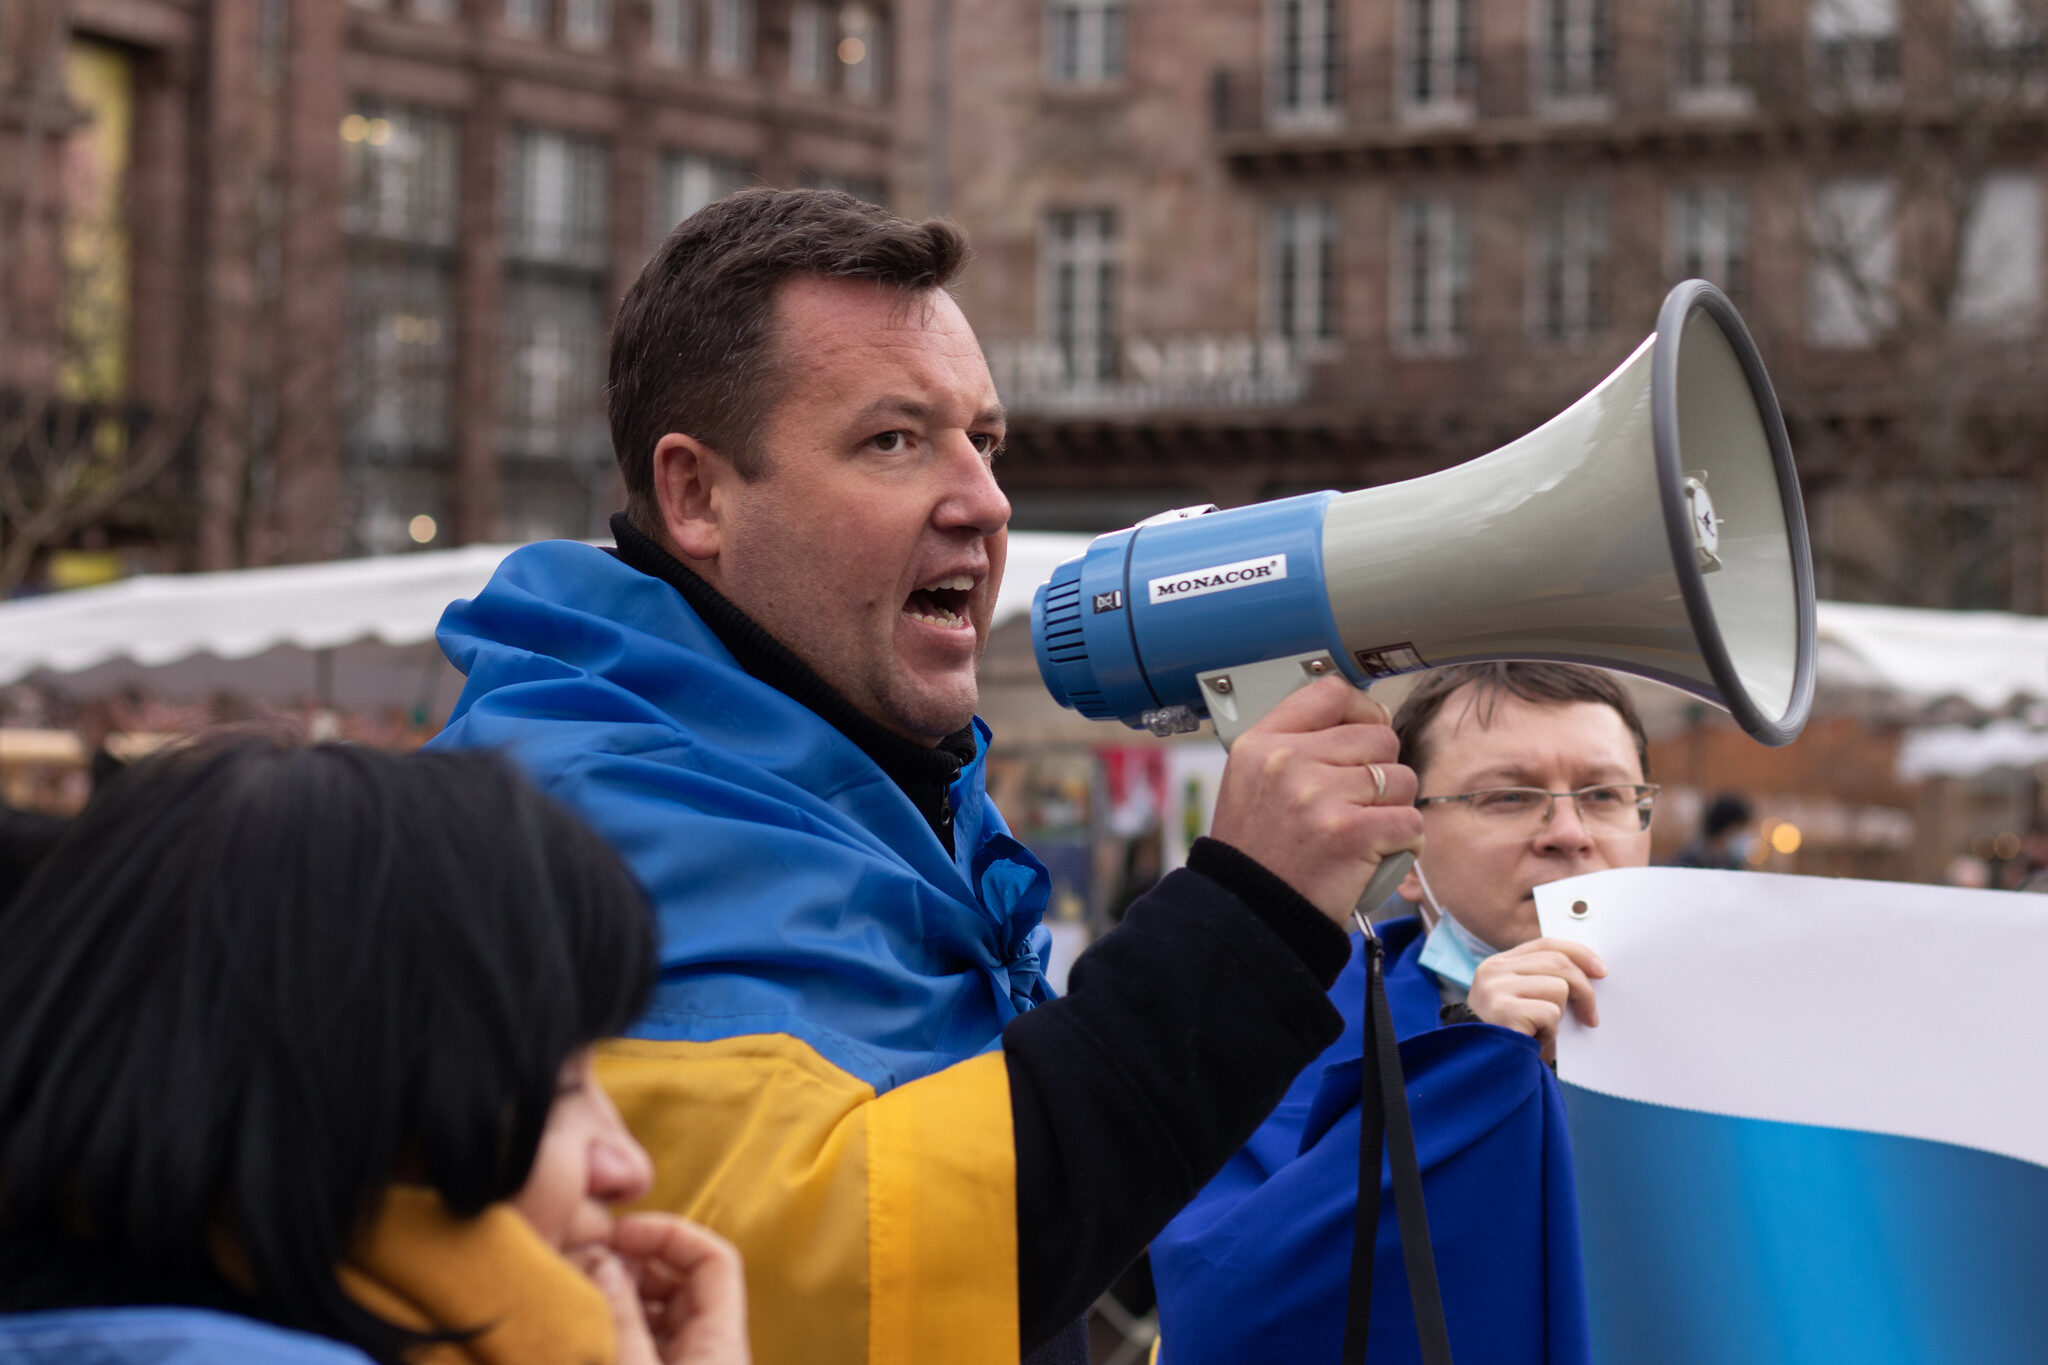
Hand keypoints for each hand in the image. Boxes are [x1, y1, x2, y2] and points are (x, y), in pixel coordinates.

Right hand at [584, 1214, 750, 1364]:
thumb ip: (623, 1320)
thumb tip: (605, 1263)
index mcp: (722, 1342)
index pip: (715, 1259)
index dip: (670, 1233)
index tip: (620, 1232)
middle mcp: (711, 1351)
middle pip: (682, 1282)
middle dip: (636, 1264)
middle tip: (588, 1261)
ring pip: (659, 1314)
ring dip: (623, 1296)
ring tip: (582, 1291)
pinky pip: (645, 1344)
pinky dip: (619, 1328)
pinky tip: (588, 1327)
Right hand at [1207, 677, 1422, 925]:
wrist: (1250, 915)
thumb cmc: (1258, 853)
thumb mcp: (1253, 782)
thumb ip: (1296, 747)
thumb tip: (1367, 719)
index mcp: (1262, 744)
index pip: (1331, 694)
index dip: (1362, 711)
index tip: (1367, 732)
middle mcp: (1288, 762)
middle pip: (1379, 737)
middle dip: (1382, 770)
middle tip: (1358, 804)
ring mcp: (1320, 797)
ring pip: (1402, 779)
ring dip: (1395, 808)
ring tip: (1363, 831)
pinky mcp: (1352, 834)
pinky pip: (1410, 822)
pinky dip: (1404, 843)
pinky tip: (1376, 854)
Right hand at [1465, 937, 1607, 1064]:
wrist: (1481, 1072)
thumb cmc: (1510, 1038)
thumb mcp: (1525, 1002)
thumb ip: (1545, 981)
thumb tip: (1592, 973)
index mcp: (1499, 964)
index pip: (1546, 944)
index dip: (1579, 953)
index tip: (1602, 970)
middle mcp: (1493, 970)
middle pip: (1558, 962)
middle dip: (1585, 990)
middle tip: (1591, 1017)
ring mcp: (1496, 988)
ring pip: (1558, 987)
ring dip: (1559, 1016)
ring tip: (1541, 1031)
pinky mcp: (1503, 1009)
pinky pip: (1550, 1013)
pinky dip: (1550, 1031)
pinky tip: (1533, 1040)